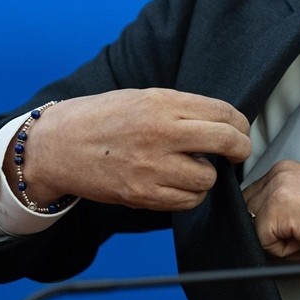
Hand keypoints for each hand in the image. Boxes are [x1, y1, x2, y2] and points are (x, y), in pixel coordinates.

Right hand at [4, 88, 250, 210]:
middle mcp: (161, 134)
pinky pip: (187, 201)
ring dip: (207, 175)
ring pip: (207, 178)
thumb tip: (221, 121)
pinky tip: (178, 183)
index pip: (223, 112)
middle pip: (226, 141)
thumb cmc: (102, 117)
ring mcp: (151, 167)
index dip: (240, 123)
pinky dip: (190, 195)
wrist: (59, 145)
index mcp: (163, 103)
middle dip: (240, 148)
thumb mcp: (144, 97)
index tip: (241, 129)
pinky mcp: (142, 195)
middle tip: (237, 151)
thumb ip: (181, 107)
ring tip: (192, 166)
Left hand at [242, 160, 299, 262]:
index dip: (272, 226)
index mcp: (287, 170)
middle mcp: (280, 172)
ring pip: (253, 227)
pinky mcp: (279, 205)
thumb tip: (258, 230)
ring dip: (277, 240)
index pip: (253, 202)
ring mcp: (279, 186)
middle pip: (248, 214)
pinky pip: (263, 241)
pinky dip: (285, 250)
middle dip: (271, 232)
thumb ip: (280, 210)